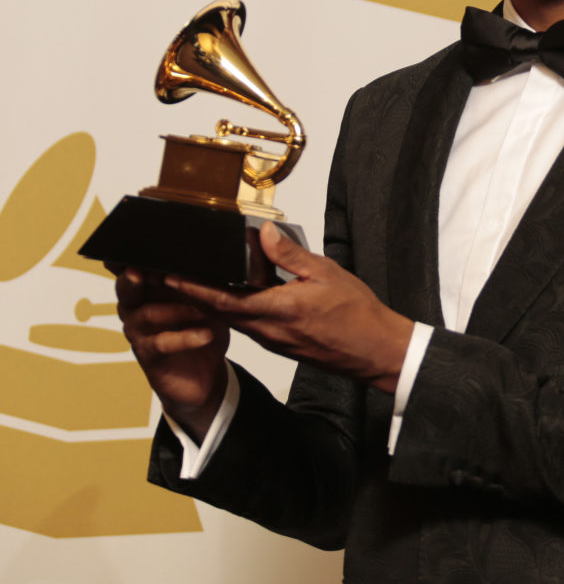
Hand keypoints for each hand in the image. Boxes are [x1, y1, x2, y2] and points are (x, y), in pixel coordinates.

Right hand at [115, 267, 229, 442]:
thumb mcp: (205, 298)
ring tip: (203, 308)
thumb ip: (203, 278)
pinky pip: (161, 344)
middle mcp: (136, 308)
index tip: (138, 244)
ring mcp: (139, 333)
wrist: (203, 375)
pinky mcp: (149, 357)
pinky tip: (206, 334)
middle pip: (127, 288)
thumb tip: (217, 250)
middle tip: (141, 271)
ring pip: (147, 314)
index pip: (133, 266)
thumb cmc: (201, 326)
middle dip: (135, 277)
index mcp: (148, 288)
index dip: (129, 256)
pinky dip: (186, 337)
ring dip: (177, 308)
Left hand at [163, 221, 413, 393]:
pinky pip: (248, 327)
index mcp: (278, 310)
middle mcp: (269, 330)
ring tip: (192, 285)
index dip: (194, 289)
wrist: (374, 350)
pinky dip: (231, 312)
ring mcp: (274, 340)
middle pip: (219, 313)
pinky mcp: (281, 344)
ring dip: (210, 304)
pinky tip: (232, 299)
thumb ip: (290, 255)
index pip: (223, 300)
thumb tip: (263, 233)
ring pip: (233, 321)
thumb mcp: (326, 274)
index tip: (171, 276)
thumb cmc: (357, 314)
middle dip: (192, 296)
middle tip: (170, 278)